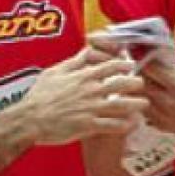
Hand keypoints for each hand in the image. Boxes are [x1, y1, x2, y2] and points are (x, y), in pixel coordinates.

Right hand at [22, 47, 146, 144]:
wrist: (30, 119)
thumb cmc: (40, 95)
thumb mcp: (55, 71)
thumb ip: (74, 61)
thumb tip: (87, 49)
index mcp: (82, 76)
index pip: (109, 66)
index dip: (123, 65)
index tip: (130, 65)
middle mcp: (89, 91)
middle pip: (120, 84)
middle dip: (135, 83)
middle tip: (142, 84)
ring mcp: (90, 108)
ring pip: (120, 105)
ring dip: (135, 104)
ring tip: (144, 104)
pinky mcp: (88, 126)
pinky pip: (111, 125)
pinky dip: (124, 125)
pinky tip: (132, 124)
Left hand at [140, 61, 174, 135]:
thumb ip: (168, 69)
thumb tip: (148, 59)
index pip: (148, 68)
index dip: (140, 59)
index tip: (135, 54)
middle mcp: (167, 101)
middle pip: (139, 84)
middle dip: (136, 75)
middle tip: (137, 69)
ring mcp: (163, 116)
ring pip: (138, 99)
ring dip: (138, 91)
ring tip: (144, 85)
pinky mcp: (161, 126)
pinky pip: (144, 112)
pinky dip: (145, 104)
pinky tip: (151, 99)